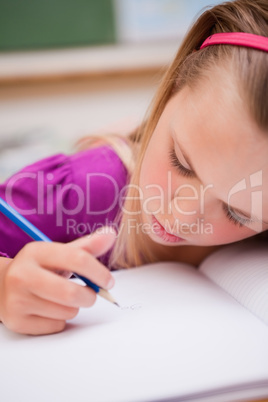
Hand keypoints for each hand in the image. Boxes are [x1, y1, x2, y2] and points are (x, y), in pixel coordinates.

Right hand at [0, 227, 115, 334]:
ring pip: (66, 312)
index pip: (77, 259)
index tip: (109, 281)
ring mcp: (17, 299)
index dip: (99, 272)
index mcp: (36, 252)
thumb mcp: (59, 253)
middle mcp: (23, 274)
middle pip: (70, 293)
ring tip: (64, 300)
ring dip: (74, 308)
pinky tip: (51, 310)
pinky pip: (56, 326)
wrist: (2, 286)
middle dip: (89, 296)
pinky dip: (61, 320)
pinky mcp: (17, 321)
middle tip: (90, 295)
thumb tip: (111, 234)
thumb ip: (86, 246)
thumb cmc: (39, 268)